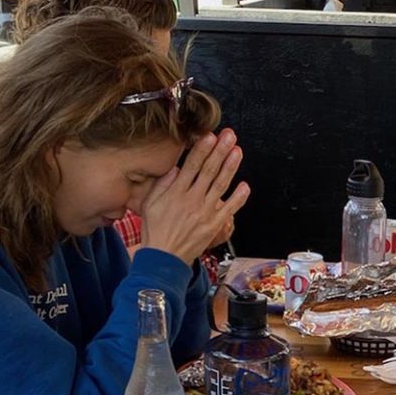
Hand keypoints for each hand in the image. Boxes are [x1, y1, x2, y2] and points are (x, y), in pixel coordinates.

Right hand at [141, 128, 249, 265]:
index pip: (191, 166)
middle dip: (220, 152)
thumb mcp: (149, 204)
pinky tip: (245, 185)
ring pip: (220, 185)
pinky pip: (229, 208)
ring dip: (230, 167)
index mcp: (175, 193)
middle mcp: (191, 200)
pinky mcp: (214, 224)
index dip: (202, 150)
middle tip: (230, 137)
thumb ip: (162, 184)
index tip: (210, 136)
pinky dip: (239, 197)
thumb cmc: (156, 231)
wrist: (163, 258)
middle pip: (209, 171)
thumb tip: (174, 167)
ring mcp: (205, 212)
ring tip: (238, 152)